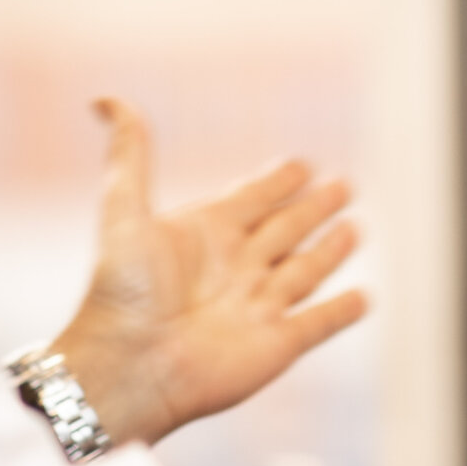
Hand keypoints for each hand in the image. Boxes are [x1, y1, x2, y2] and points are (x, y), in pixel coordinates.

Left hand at [47, 98, 367, 446]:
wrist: (128, 367)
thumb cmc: (120, 292)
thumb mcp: (123, 211)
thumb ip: (129, 155)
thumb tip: (104, 98)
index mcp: (207, 233)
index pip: (254, 197)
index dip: (278, 180)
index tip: (300, 163)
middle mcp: (237, 268)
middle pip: (287, 229)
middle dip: (314, 207)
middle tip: (344, 184)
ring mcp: (260, 307)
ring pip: (307, 271)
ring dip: (331, 251)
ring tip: (355, 228)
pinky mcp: (279, 344)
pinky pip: (319, 323)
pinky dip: (342, 311)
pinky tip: (362, 298)